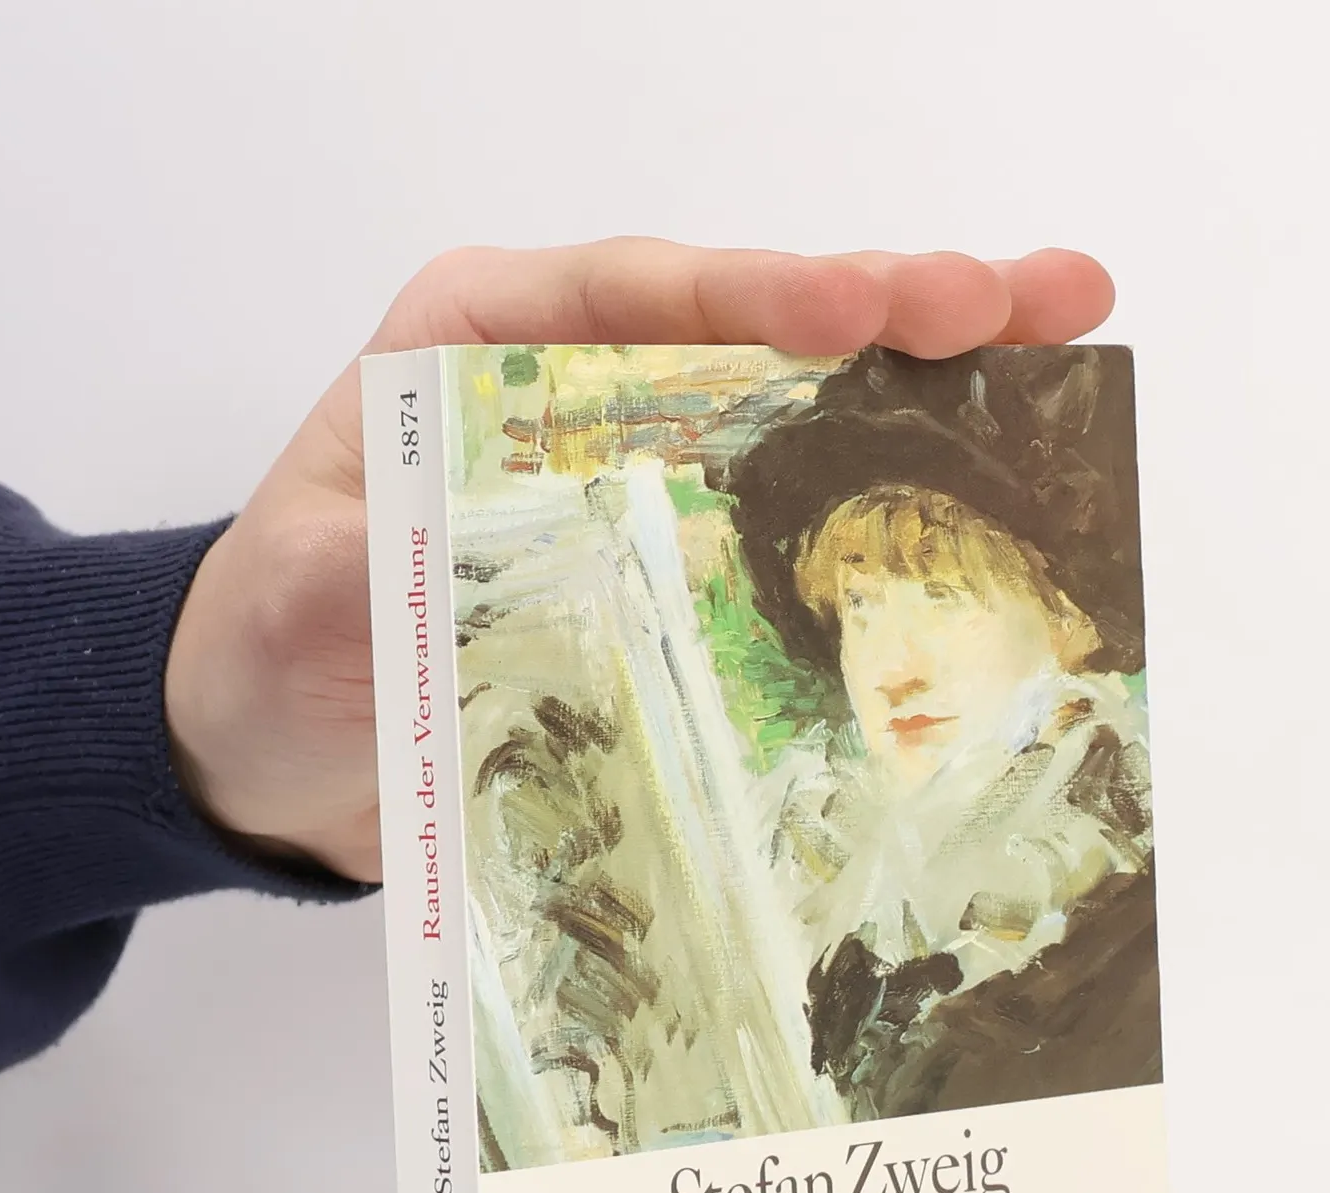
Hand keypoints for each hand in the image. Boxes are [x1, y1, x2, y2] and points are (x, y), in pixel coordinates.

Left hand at [164, 239, 1116, 881]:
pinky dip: (893, 507)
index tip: (861, 312)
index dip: (759, 295)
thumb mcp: (300, 601)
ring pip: (801, 412)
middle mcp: (577, 397)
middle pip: (752, 330)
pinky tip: (993, 491)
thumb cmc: (269, 655)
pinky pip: (795, 526)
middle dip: (894, 310)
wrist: (272, 759)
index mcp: (478, 353)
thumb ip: (381, 566)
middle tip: (1033, 299)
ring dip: (931, 386)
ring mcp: (639, 481)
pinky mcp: (674, 571)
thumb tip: (505, 556)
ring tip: (1060, 347)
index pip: (635, 298)